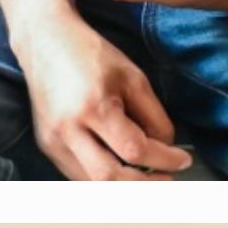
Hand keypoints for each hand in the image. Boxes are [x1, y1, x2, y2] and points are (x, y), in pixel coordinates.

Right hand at [16, 10, 191, 178]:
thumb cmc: (90, 54)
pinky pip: (77, 175)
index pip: (135, 150)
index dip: (164, 160)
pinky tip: (121, 170)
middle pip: (109, 179)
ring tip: (147, 177)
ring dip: (123, 186)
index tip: (182, 160)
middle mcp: (67, 129)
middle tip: (168, 178)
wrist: (45, 41)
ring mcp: (52, 140)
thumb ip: (153, 115)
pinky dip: (102, 179)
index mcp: (93, 107)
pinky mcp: (45, 145)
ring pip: (91, 183)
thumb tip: (166, 148)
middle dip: (144, 185)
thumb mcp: (132, 76)